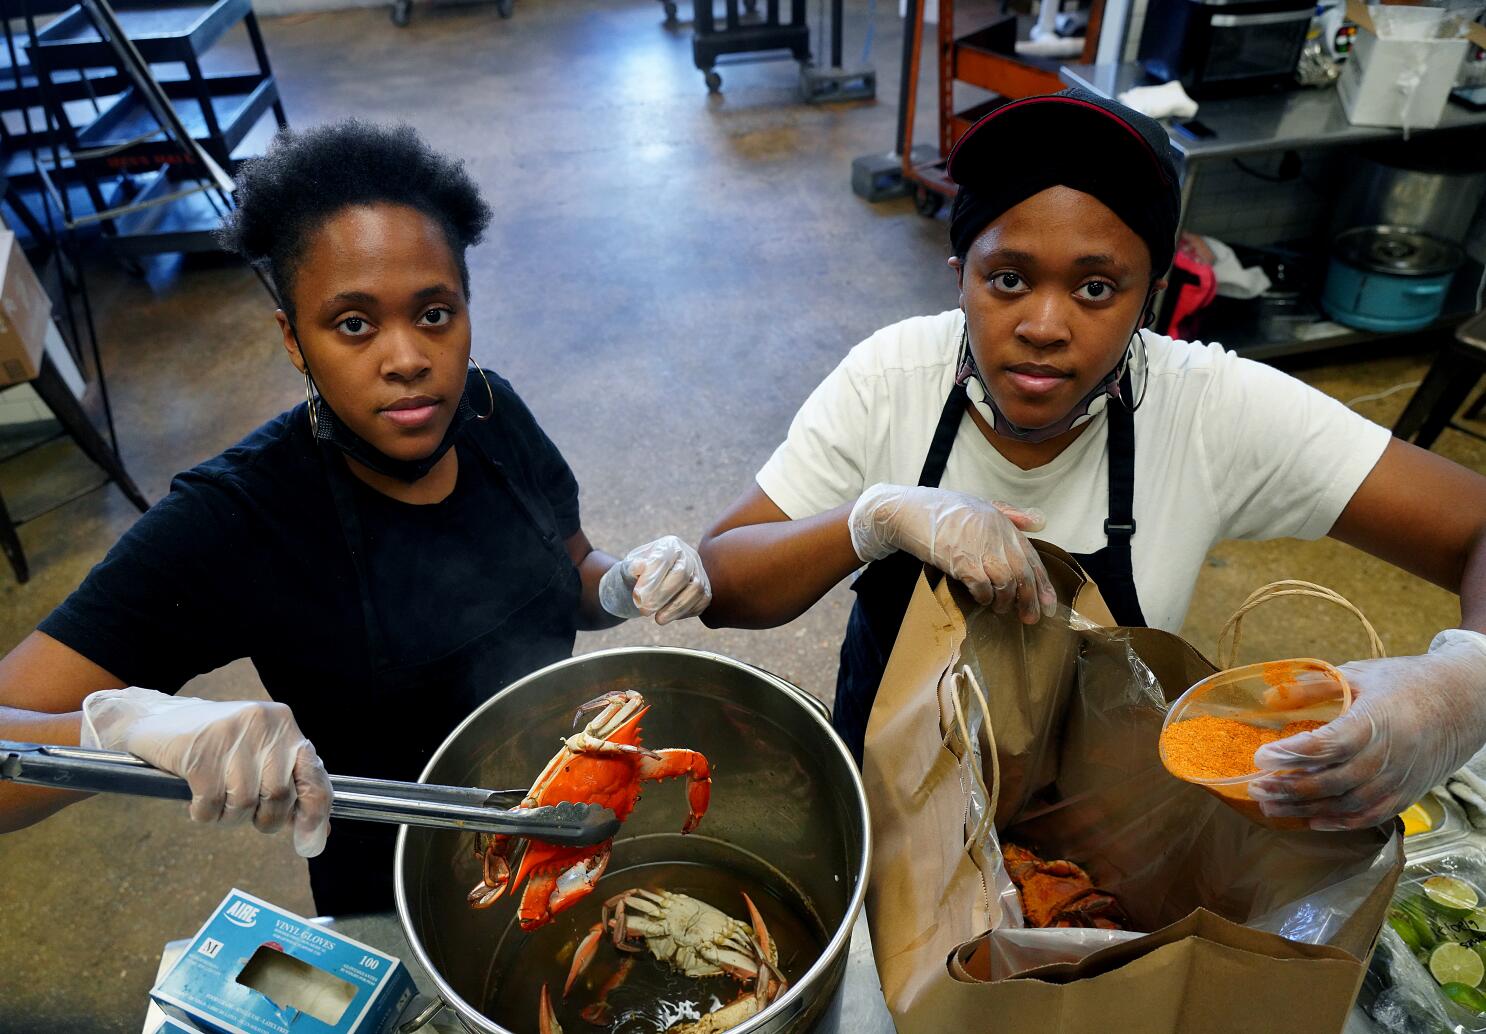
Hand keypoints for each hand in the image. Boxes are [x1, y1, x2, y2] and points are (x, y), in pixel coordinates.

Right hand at [79, 687, 330, 856]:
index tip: (309, 844)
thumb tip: (319, 830)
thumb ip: (286, 784)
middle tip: (241, 814)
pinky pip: (212, 804)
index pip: (313, 775)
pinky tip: (197, 801)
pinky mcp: (200, 752)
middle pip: (279, 795)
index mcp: (284, 724)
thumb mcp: (256, 755)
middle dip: (263, 818)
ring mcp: (231, 735)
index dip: (315, 814)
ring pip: (245, 803)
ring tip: (216, 803)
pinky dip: (204, 813)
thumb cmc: (213, 745)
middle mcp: (264, 724)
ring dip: (229, 817)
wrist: (155, 719)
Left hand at [598, 535, 711, 623]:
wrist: (644, 587)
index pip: (663, 559)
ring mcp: (699, 572)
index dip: (651, 580)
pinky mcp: (705, 590)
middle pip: (682, 574)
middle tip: (644, 611)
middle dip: (662, 595)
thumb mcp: (625, 571)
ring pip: (696, 589)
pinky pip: (702, 602)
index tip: (637, 598)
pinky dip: (686, 612)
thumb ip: (629, 568)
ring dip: (676, 607)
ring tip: (658, 619)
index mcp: (669, 545)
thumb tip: (637, 567)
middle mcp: (688, 555)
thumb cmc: (634, 577)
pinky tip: (669, 615)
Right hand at [849, 483, 1055, 621]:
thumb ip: (1011, 514)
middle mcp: (996, 535)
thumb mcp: (981, 505)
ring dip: (1005, 601)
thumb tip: (1040, 522)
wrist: (909, 512)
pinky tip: (981, 599)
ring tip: (1000, 608)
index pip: (1032, 557)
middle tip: (1030, 618)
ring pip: (1005, 583)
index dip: (1042, 584)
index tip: (1048, 604)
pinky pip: (982, 586)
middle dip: (1029, 600)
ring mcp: (979, 548)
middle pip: (1023, 574)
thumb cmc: (943, 510)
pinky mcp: (962, 560)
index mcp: (1003, 523)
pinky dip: (984, 596)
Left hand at [1249, 630, 1485, 830]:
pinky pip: (1369, 817)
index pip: (1327, 744)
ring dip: (1305, 810)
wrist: (1463, 703)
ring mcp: (1398, 780)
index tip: (1260, 755)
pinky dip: (1338, 822)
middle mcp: (1387, 757)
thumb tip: (1269, 696)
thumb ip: (1314, 686)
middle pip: (1331, 781)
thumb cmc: (1405, 684)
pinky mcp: (1406, 795)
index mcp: (1374, 722)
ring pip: (1346, 804)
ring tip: (1270, 807)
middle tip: (1255, 787)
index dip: (1292, 753)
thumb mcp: (1359, 674)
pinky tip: (1310, 821)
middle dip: (1288, 788)